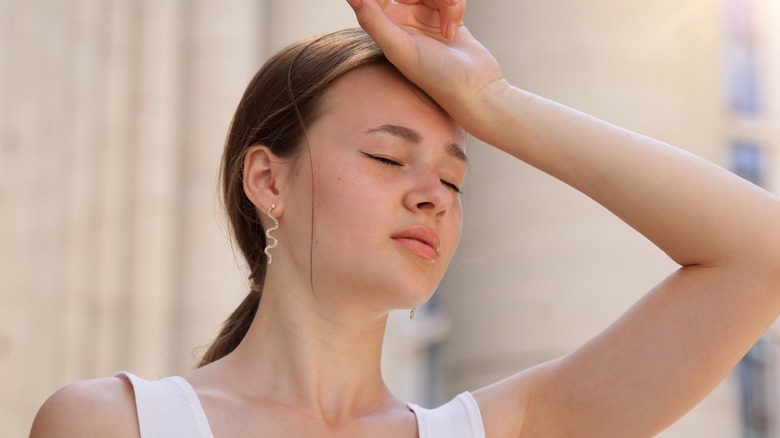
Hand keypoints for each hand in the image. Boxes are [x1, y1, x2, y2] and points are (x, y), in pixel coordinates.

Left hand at [347, 0, 506, 139]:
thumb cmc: (435, 78)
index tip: (407, 1)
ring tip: (449, 30)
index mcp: (384, 28)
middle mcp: (402, 22)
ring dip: (446, 2)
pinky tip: (455, 30)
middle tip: (442, 7)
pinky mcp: (447, 17)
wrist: (474, 91)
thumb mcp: (400, 50)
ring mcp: (425, 18)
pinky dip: (456, 7)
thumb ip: (373, 22)